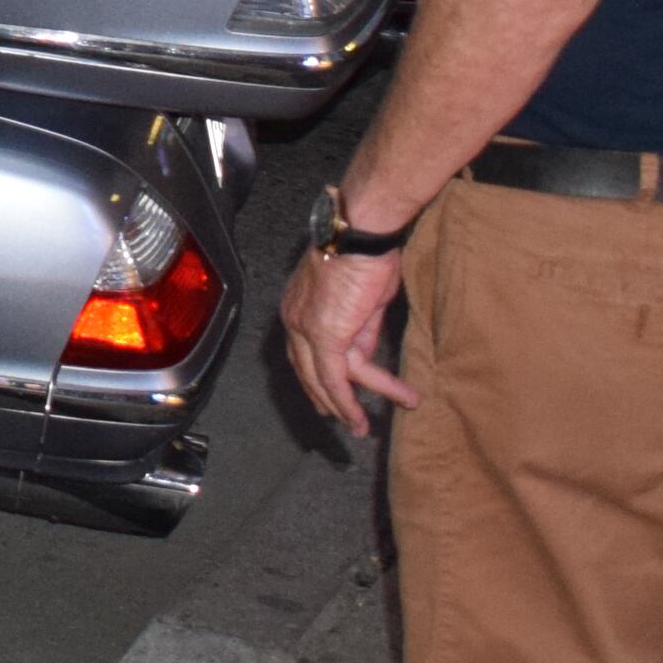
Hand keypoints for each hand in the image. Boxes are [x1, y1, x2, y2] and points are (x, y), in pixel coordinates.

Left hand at [280, 246, 418, 436]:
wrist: (362, 234)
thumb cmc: (368, 255)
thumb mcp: (366, 300)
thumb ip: (362, 328)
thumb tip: (365, 350)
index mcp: (298, 305)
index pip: (303, 351)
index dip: (315, 375)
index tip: (329, 392)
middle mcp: (294, 320)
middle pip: (306, 370)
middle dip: (323, 397)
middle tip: (339, 418)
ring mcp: (306, 329)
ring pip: (324, 380)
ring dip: (348, 407)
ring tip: (365, 428)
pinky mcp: (324, 336)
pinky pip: (333, 378)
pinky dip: (346, 402)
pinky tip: (358, 419)